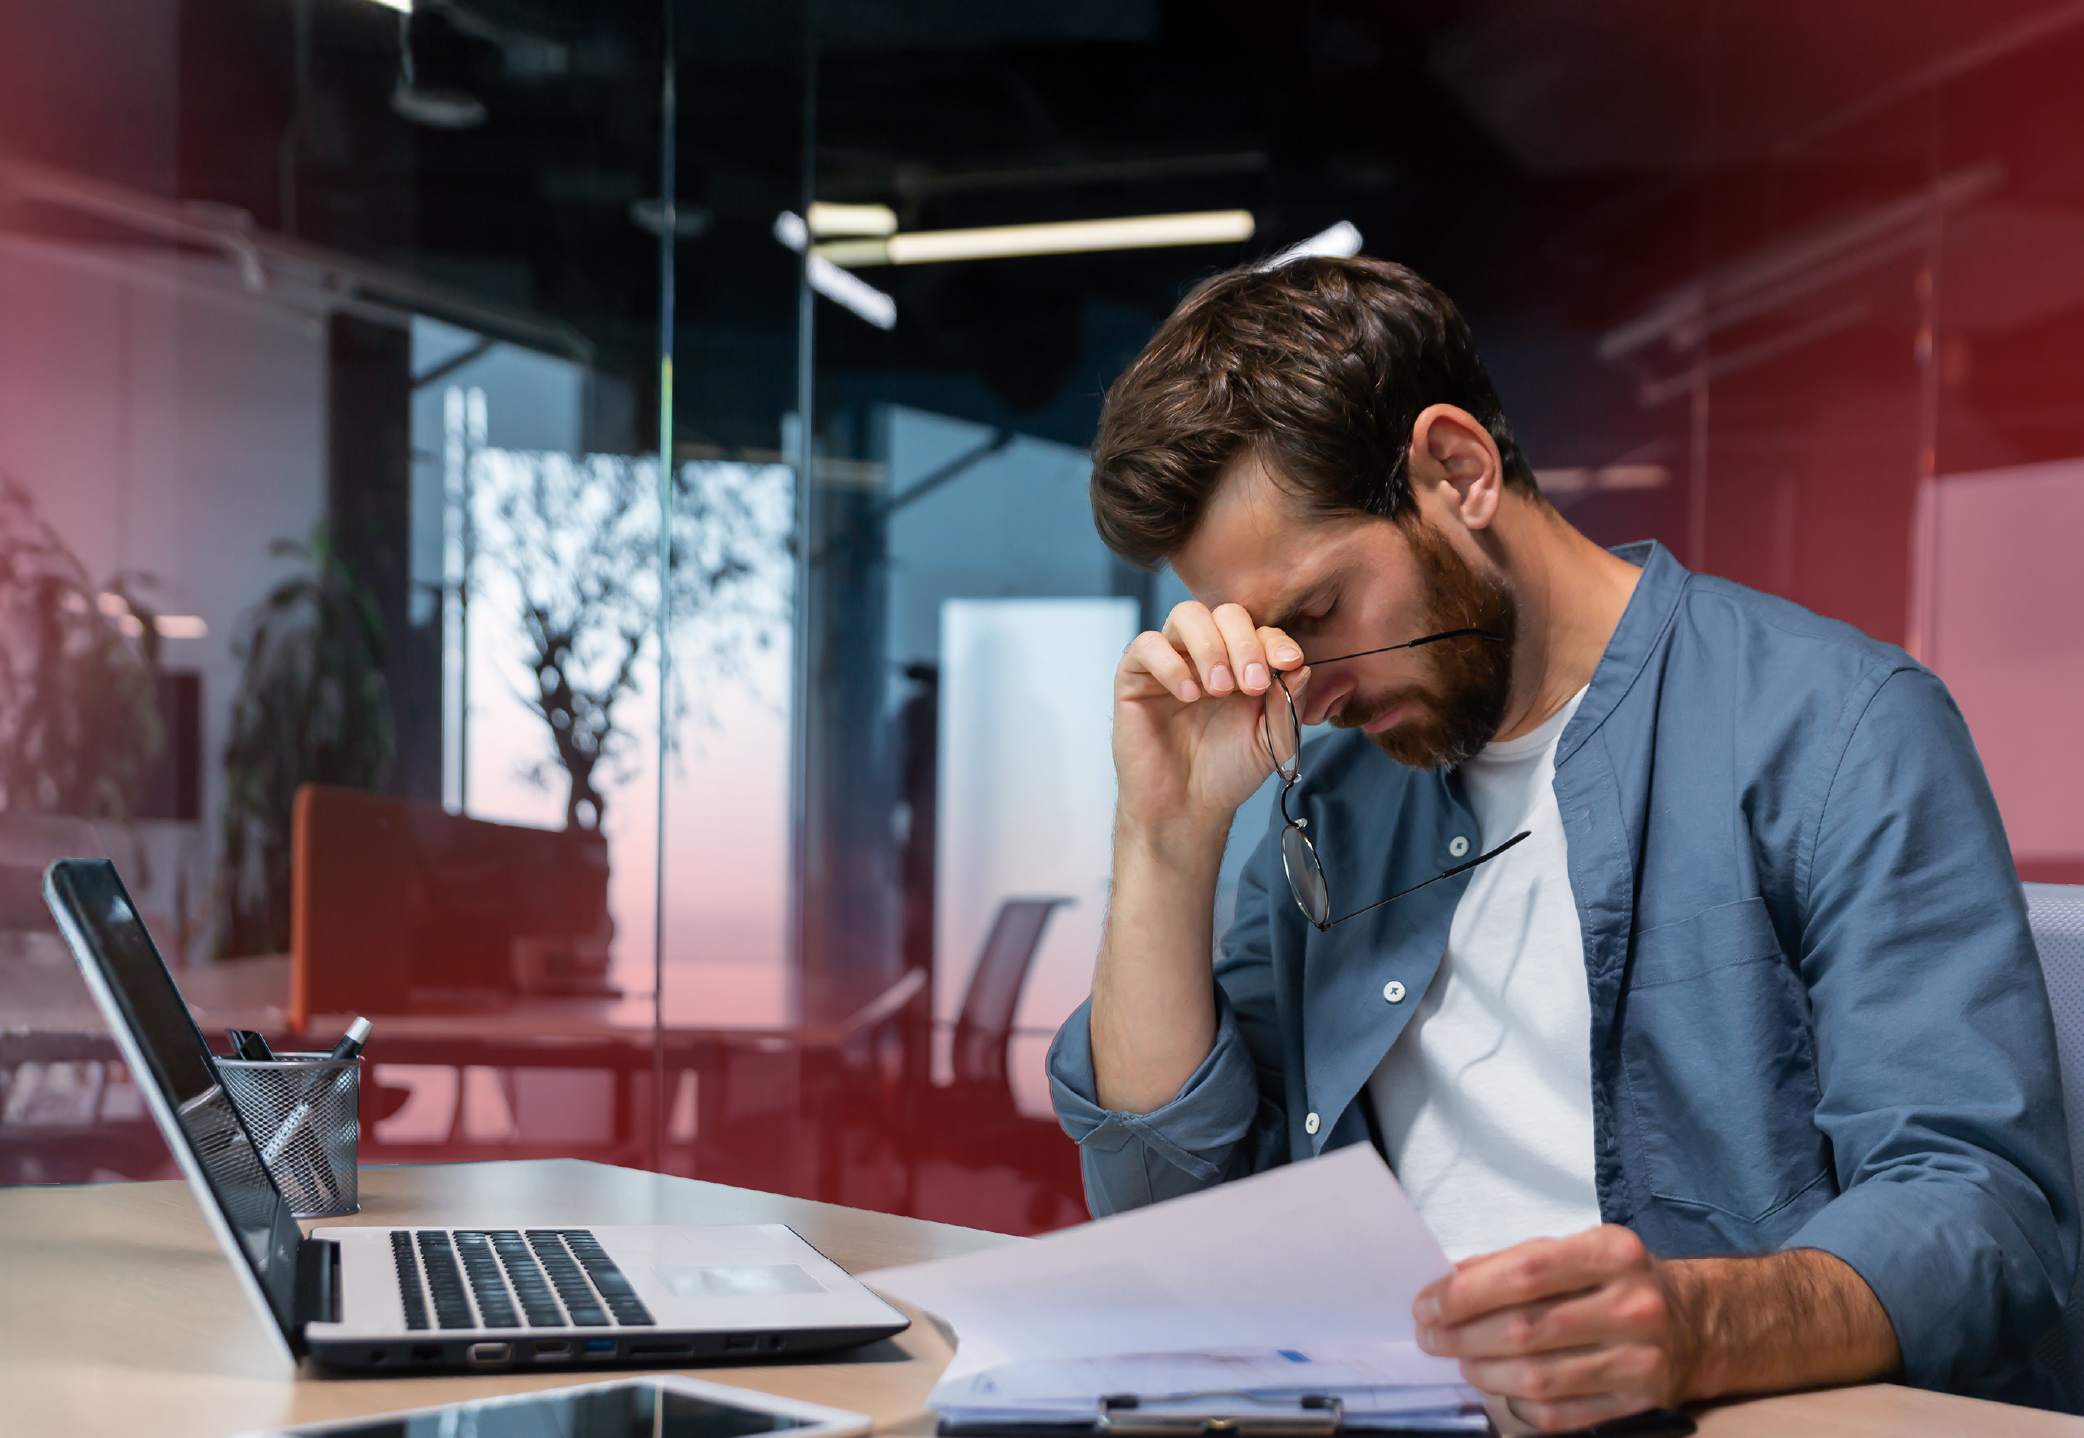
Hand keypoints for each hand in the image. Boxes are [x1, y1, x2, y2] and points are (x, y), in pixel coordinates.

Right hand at [1112, 600, 1307, 839]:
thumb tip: (1301, 665)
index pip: (1260, 629)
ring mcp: (1171, 662)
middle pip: (1225, 613)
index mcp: (1242, 664)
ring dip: (1210, 646)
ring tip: (1219, 689)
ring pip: (1186, 615)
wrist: (1186, 808)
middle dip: (1245, 643)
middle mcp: (1207, 656)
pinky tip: (1187, 695)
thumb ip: (1289, 702)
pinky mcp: (1135, 677)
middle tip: (1252, 684)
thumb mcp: (1273, 740)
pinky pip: (1147, 646)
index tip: (1289, 662)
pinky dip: (1171, 664)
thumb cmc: (1228, 774)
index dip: (1275, 640)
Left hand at [1412, 1226, 1697, 1433]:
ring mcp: (1641, 1360)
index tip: (1428, 1304)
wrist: (1694, 1324)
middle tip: (1431, 1336)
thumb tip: (1450, 1280)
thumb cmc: (1615, 1281)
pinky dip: (1519, 1405)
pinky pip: (1560, 1415)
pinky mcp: (1640, 1404)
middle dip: (1464, 1336)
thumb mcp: (1575, 1250)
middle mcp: (1632, 1306)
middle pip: (1527, 1329)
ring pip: (1539, 1378)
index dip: (1467, 1292)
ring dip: (1485, 1372)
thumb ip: (1514, 1262)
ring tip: (1462, 1361)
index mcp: (1612, 1253)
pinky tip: (1504, 1388)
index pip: (1525, 1272)